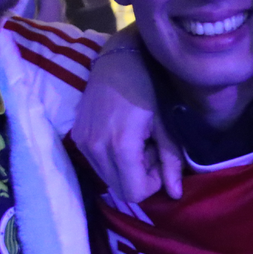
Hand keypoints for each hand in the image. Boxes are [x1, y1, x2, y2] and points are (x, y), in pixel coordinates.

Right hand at [72, 42, 182, 201]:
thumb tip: (175, 194)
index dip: (152, 184)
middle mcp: (96, 148)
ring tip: (136, 142)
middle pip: (119, 190)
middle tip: (149, 150)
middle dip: (139, 178)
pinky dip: (112, 159)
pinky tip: (121, 136)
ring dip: (125, 169)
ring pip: (108, 179)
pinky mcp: (77, 138)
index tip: (159, 160)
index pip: (134, 192)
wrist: (119, 59)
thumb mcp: (165, 124)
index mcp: (120, 145)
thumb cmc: (149, 87)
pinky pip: (97, 164)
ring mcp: (82, 143)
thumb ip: (170, 160)